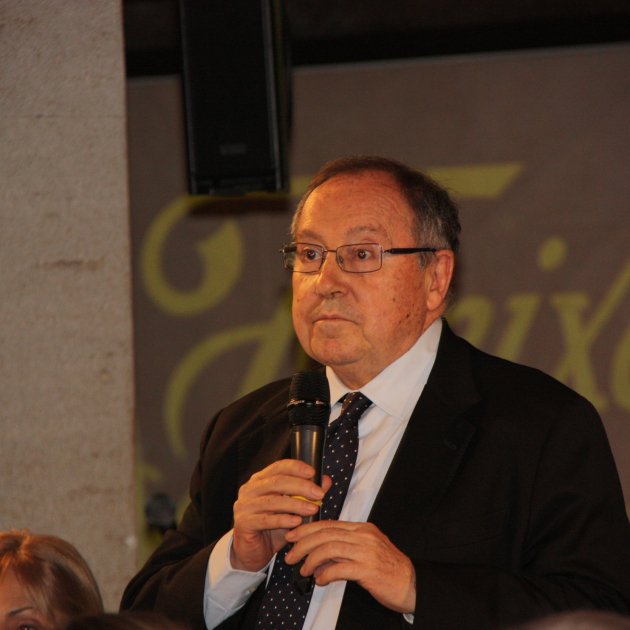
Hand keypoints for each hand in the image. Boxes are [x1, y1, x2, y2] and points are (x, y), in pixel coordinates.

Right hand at [231, 459, 330, 571]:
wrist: (254, 552)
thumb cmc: (273, 528)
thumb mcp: (293, 509)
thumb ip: (308, 494)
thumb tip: (325, 480)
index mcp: (260, 480)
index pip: (278, 467)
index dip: (296, 467)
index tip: (312, 472)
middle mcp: (250, 489)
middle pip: (277, 482)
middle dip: (301, 486)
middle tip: (318, 494)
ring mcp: (244, 506)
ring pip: (272, 501)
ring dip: (295, 504)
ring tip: (312, 509)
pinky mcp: (243, 523)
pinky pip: (265, 520)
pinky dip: (283, 520)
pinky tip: (296, 521)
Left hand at [284, 520, 415, 613]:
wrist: (413, 584)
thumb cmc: (388, 569)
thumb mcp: (366, 551)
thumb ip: (344, 549)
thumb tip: (318, 555)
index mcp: (362, 529)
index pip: (329, 524)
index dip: (307, 529)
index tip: (292, 536)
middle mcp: (364, 536)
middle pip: (326, 534)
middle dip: (303, 544)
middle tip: (290, 555)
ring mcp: (367, 552)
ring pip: (330, 548)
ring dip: (312, 560)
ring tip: (304, 570)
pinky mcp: (369, 570)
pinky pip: (341, 568)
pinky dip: (326, 574)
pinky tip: (320, 580)